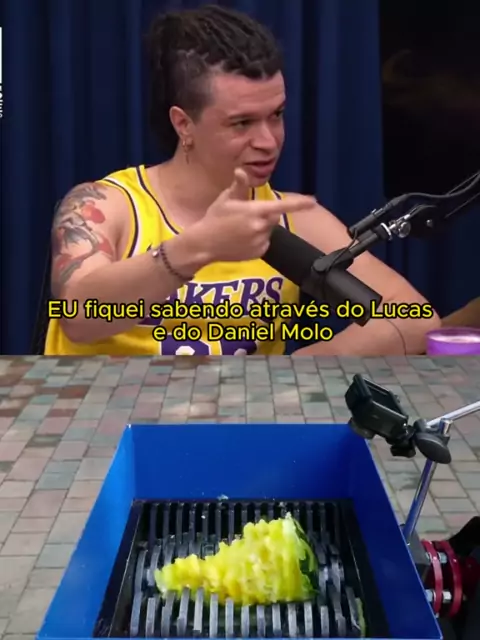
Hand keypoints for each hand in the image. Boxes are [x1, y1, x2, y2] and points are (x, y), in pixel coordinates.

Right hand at [193, 169, 315, 262]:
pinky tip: (241, 240)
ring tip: (240, 229)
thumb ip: (239, 185)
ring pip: (269, 230)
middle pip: (274, 216)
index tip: (313, 201)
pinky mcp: (258, 253)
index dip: (299, 204)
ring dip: (261, 228)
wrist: (204, 244)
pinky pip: (265, 243)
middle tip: (245, 215)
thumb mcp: (226, 199)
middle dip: (265, 214)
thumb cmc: (214, 218)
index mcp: (254, 211)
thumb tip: (242, 171)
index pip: (282, 206)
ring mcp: (260, 241)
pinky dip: (258, 240)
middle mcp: (260, 227)